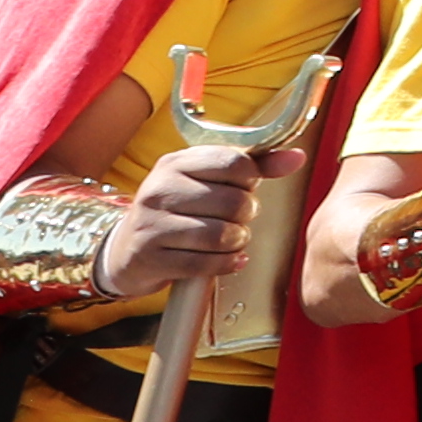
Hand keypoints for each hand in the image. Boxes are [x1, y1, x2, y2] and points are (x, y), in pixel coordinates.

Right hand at [97, 143, 290, 302]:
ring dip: (236, 241)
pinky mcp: (149, 258)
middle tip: (237, 219)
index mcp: (175, 163)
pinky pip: (204, 264)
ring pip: (220, 234)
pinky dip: (225, 264)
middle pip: (232, 201)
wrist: (125, 250)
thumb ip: (254, 167)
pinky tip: (228, 259)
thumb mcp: (207, 181)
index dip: (251, 179)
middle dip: (245, 215)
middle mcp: (160, 189)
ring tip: (231, 239)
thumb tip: (296, 157)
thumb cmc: (178, 210)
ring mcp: (151, 224)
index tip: (245, 188)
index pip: (233, 162)